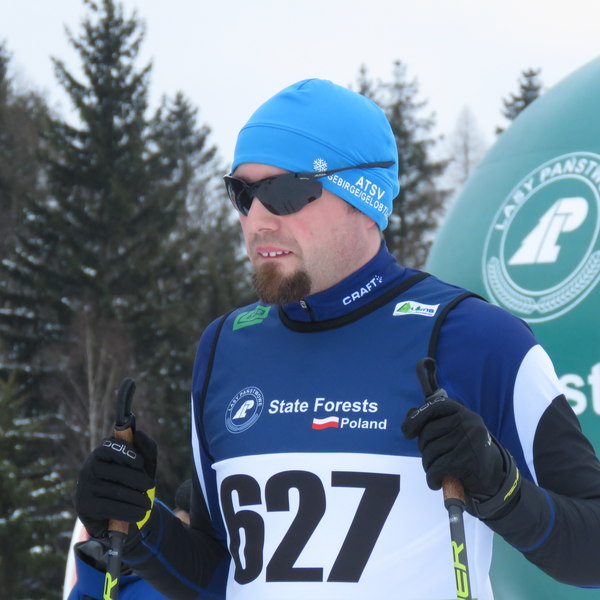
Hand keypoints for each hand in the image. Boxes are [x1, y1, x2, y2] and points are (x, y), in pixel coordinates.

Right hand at [75, 430, 156, 538]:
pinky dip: (130, 511)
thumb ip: (146, 447)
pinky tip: (140, 513)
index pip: (110, 447)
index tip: (141, 462)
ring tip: (148, 504)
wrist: (117, 515)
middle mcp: (88, 468)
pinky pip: (111, 507)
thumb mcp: (143, 465)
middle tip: (150, 485)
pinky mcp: (85, 506)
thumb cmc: (132, 483)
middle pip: (117, 472)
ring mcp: (85, 487)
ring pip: (116, 491)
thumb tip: (138, 434)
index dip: (127, 453)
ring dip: (137, 499)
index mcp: (101, 453)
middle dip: (139, 479)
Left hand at [401, 396, 519, 517]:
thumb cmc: (467, 452)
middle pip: (428, 432)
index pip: (434, 406)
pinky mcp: (468, 461)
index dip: (416, 418)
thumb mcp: (454, 432)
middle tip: (431, 458)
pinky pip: (437, 468)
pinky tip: (436, 481)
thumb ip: (434, 422)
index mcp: (463, 413)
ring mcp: (470, 440)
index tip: (406, 432)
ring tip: (436, 470)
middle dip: (423, 448)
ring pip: (431, 451)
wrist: (494, 478)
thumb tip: (410, 414)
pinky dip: (432, 478)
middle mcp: (468, 422)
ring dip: (428, 465)